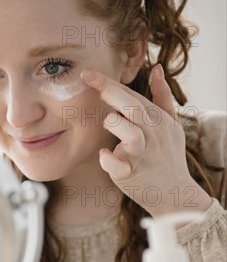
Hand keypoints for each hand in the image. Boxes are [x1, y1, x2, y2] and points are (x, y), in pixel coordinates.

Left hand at [81, 65, 211, 215]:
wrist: (174, 192)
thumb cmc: (168, 155)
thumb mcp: (171, 124)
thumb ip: (162, 97)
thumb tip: (157, 69)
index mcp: (158, 120)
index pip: (132, 96)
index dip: (109, 83)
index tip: (87, 73)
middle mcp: (152, 135)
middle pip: (133, 107)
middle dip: (109, 91)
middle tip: (88, 81)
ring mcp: (141, 155)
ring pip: (129, 133)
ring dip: (114, 124)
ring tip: (108, 124)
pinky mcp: (129, 174)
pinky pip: (116, 164)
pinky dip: (107, 159)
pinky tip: (105, 155)